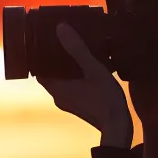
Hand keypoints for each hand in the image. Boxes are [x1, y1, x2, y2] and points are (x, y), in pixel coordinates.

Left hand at [37, 23, 132, 148]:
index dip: (40, 54)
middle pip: (51, 72)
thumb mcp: (93, 70)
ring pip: (63, 79)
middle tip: (64, 39)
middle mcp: (58, 96)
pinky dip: (78, 74)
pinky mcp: (81, 104)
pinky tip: (90, 64)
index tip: (45, 39)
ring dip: (68, 65)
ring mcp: (70, 102)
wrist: (119, 129)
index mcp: (56, 88)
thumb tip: (60, 28)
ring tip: (78, 47)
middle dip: (56, 56)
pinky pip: (74, 85)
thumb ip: (77, 50)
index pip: (38, 68)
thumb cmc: (105, 100)